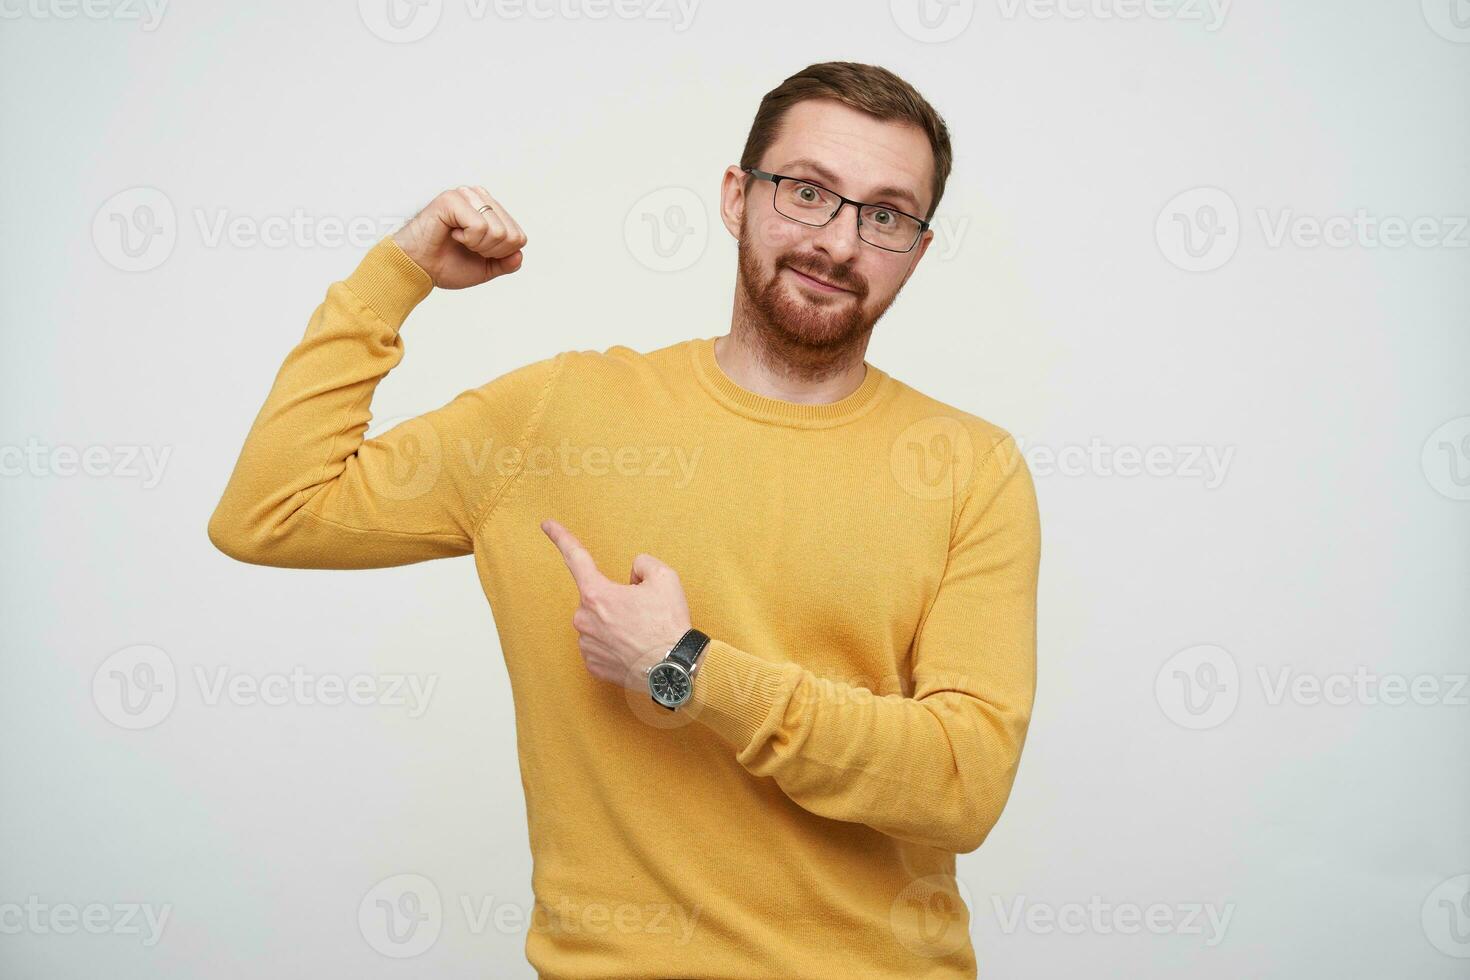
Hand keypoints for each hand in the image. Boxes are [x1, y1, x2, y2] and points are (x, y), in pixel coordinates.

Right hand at [392, 185, 526, 289]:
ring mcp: (467, 195)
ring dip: (478, 245)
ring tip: (459, 239)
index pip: (519, 237)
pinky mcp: (452, 199)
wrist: (419, 268)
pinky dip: (468, 239)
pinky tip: (452, 233)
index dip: (501, 255)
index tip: (478, 252)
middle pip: (511, 235)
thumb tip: (519, 254)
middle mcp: (481, 198)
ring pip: (498, 231)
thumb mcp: (486, 268)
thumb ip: (506, 262)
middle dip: (490, 251)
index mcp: (491, 210)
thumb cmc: (447, 264)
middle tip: (467, 246)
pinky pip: (480, 227)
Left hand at [540, 518, 690, 692]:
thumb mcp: (664, 577)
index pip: (576, 557)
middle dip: (616, 599)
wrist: (673, 668)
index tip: (546, 524)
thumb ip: (643, 564)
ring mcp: (587, 645)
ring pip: (598, 623)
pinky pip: (600, 646)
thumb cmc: (668, 623)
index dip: (561, 537)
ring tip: (643, 634)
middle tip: (643, 611)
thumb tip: (633, 574)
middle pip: (597, 597)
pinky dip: (615, 645)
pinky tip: (634, 649)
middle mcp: (584, 619)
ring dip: (616, 623)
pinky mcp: (593, 665)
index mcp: (597, 594)